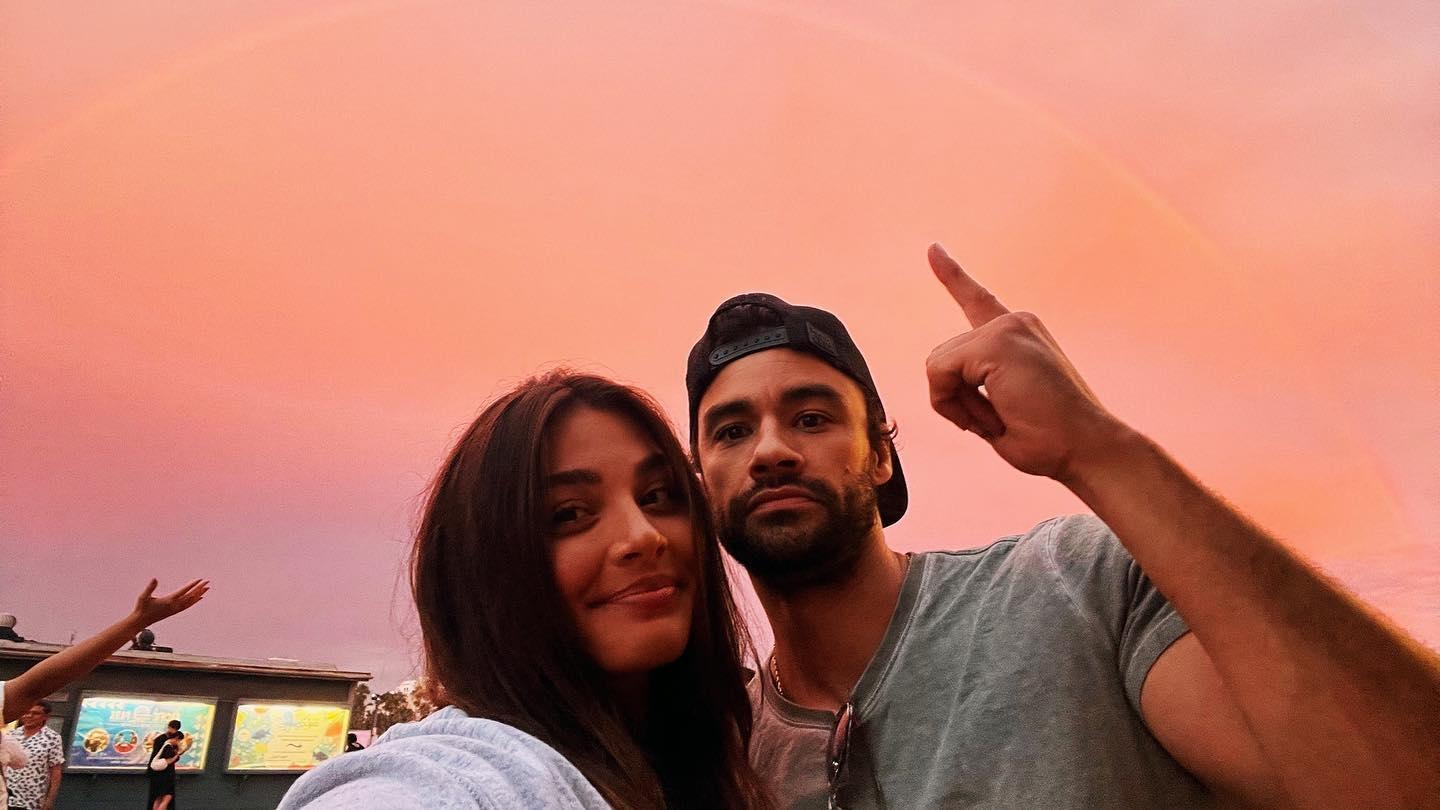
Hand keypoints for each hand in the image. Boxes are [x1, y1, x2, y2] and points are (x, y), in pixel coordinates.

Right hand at [131, 579, 209, 626]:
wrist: (141, 621)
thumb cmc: (141, 608)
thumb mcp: (143, 596)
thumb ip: (150, 588)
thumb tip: (154, 578)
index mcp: (168, 600)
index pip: (184, 591)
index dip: (192, 585)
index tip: (200, 579)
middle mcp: (174, 606)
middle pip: (190, 596)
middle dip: (199, 588)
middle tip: (208, 581)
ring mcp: (175, 609)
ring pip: (190, 601)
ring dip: (199, 594)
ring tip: (207, 588)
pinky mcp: (174, 612)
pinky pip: (188, 606)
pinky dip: (194, 601)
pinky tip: (200, 597)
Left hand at [925, 243, 1126, 480]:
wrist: (1087, 448)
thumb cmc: (1050, 441)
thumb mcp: (1005, 408)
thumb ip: (977, 388)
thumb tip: (942, 379)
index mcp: (1018, 335)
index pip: (977, 300)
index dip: (952, 276)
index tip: (932, 249)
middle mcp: (1014, 322)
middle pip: (943, 358)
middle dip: (956, 399)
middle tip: (1001, 421)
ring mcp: (1007, 327)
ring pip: (937, 366)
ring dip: (957, 405)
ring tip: (1004, 419)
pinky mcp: (997, 342)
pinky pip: (940, 373)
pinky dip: (953, 403)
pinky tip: (995, 415)